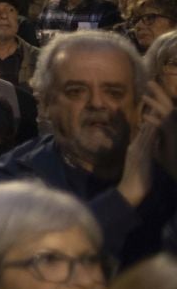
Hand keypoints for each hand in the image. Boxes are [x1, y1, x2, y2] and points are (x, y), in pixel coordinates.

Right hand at [120, 80, 171, 205]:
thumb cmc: (136, 181)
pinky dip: (151, 130)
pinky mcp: (141, 154)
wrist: (131, 190)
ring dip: (151, 117)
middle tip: (154, 98)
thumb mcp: (138, 164)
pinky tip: (155, 122)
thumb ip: (139, 154)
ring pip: (147, 130)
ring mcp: (138, 149)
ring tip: (156, 104)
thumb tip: (141, 148)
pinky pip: (148, 140)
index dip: (150, 117)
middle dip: (150, 112)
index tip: (154, 106)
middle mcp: (136, 145)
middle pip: (145, 126)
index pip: (145, 130)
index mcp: (136, 148)